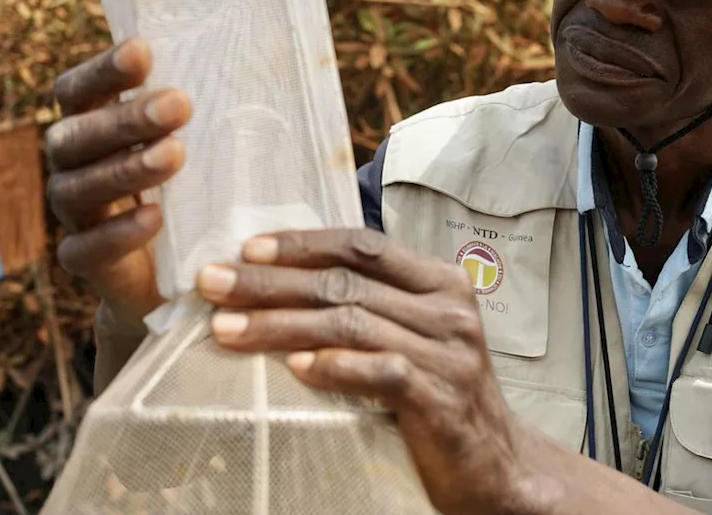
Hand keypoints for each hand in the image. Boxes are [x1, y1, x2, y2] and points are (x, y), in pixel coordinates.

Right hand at [46, 38, 190, 324]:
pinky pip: (87, 248)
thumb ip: (195, 108)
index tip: (143, 51)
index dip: (102, 70)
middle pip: (75, 135)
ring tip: (175, 155)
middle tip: (178, 105)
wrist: (179, 270)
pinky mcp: (83, 260)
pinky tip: (154, 218)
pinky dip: (118, 233)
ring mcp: (72, 214)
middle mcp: (70, 164)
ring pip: (79, 188)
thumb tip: (244, 53)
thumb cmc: (189, 185)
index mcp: (88, 124)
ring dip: (127, 169)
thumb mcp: (195, 143)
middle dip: (125, 119)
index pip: (77, 90)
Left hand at [195, 228, 536, 514]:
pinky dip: (335, 368)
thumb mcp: (413, 335)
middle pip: (346, 283)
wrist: (496, 466)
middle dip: (271, 282)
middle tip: (214, 283)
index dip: (303, 244)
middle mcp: (448, 309)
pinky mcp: (442, 399)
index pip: (363, 246)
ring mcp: (448, 354)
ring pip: (351, 324)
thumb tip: (282, 281)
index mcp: (440, 281)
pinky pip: (382, 373)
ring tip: (228, 329)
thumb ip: (370, 304)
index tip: (247, 248)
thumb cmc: (439, 394)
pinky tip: (295, 369)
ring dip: (281, 324)